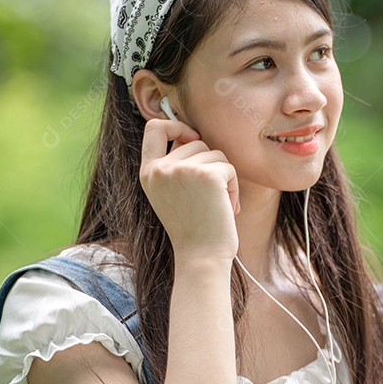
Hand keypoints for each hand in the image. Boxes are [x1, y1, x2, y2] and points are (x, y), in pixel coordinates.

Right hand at [139, 118, 240, 260]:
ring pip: (215, 153)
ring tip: (218, 204)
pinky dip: (234, 187)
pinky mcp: (206, 174)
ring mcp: (182, 170)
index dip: (176, 125)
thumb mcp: (171, 193)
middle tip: (210, 196)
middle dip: (210, 164)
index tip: (192, 138)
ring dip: (224, 177)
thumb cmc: (193, 229)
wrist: (201, 258)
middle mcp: (161, 169)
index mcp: (148, 172)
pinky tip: (227, 208)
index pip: (154, 127)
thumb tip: (194, 134)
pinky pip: (229, 167)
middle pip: (196, 142)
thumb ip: (175, 165)